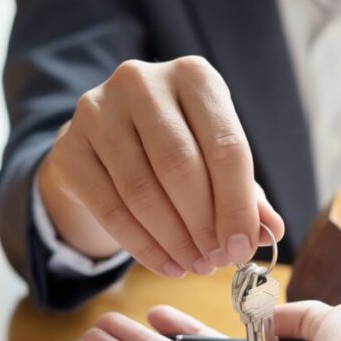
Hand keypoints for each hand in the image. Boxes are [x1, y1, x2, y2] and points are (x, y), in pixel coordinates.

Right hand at [37, 56, 284, 275]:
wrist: (109, 139)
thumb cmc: (180, 146)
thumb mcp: (218, 159)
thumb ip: (247, 193)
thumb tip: (271, 230)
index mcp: (194, 75)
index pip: (225, 146)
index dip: (237, 205)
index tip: (243, 247)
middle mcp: (142, 81)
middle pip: (180, 167)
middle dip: (204, 225)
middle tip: (217, 260)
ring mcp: (98, 110)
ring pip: (142, 191)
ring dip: (174, 240)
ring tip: (195, 265)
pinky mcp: (70, 146)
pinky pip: (110, 208)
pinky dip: (143, 246)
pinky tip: (167, 264)